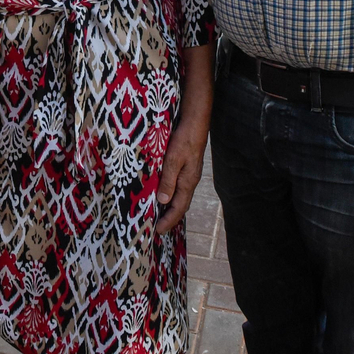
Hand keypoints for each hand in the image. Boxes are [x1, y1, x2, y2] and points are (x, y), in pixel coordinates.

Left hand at [156, 119, 207, 234]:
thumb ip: (168, 180)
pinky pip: (178, 186)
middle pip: (180, 205)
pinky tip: (164, 193)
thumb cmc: (185, 138)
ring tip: (159, 215)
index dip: (169, 220)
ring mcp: (189, 174)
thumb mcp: (173, 159)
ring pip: (179, 196)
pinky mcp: (186, 166)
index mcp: (188, 182)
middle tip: (158, 227)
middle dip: (170, 217)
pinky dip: (171, 194)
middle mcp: (190, 180)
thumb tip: (163, 202)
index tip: (158, 231)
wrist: (195, 121)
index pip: (178, 208)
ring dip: (170, 207)